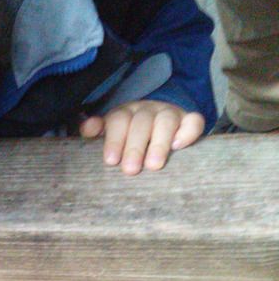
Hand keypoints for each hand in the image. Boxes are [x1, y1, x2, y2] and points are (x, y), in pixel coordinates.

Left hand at [79, 100, 204, 174]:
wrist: (160, 126)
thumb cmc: (129, 139)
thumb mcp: (111, 134)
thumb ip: (98, 131)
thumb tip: (86, 128)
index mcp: (125, 113)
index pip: (118, 120)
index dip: (114, 139)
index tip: (111, 161)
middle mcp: (147, 110)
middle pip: (141, 122)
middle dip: (134, 146)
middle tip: (130, 170)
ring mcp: (169, 113)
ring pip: (166, 120)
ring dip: (159, 142)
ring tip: (153, 165)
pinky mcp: (188, 120)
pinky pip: (193, 121)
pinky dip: (188, 132)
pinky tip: (178, 146)